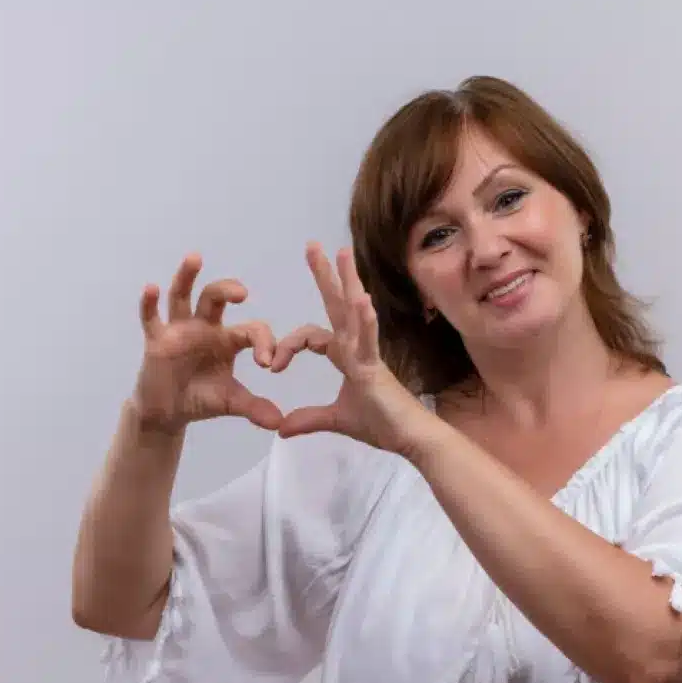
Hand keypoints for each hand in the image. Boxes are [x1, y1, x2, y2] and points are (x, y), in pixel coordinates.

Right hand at [130, 253, 282, 433]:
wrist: (168, 412)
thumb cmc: (202, 398)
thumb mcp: (231, 402)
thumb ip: (254, 408)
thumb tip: (279, 423)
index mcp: (229, 339)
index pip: (252, 330)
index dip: (264, 343)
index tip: (268, 364)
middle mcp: (205, 326)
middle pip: (216, 298)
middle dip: (229, 290)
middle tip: (243, 292)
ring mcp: (179, 329)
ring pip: (183, 296)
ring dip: (188, 277)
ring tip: (195, 257)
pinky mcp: (156, 339)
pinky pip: (151, 318)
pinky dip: (149, 304)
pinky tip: (151, 288)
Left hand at [273, 242, 427, 455]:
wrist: (408, 438)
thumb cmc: (381, 424)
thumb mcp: (336, 420)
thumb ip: (309, 419)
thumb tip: (281, 428)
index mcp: (347, 355)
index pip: (312, 337)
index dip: (289, 346)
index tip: (273, 367)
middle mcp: (357, 347)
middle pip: (337, 305)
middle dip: (325, 275)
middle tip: (312, 244)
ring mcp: (367, 354)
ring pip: (354, 313)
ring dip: (348, 282)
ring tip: (343, 253)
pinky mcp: (375, 369)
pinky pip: (369, 341)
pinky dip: (366, 322)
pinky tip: (363, 301)